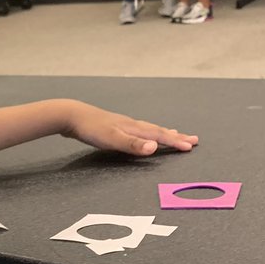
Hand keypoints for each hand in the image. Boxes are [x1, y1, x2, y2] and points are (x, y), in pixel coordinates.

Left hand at [63, 101, 197, 155]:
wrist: (71, 115)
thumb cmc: (91, 129)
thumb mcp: (112, 139)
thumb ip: (132, 145)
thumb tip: (154, 148)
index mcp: (134, 128)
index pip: (159, 136)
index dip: (175, 142)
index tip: (191, 146)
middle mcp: (132, 125)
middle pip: (158, 131)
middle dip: (176, 136)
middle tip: (193, 140)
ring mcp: (123, 125)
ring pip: (149, 130)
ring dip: (163, 133)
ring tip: (174, 134)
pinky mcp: (114, 127)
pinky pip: (138, 131)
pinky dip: (148, 133)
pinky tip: (142, 134)